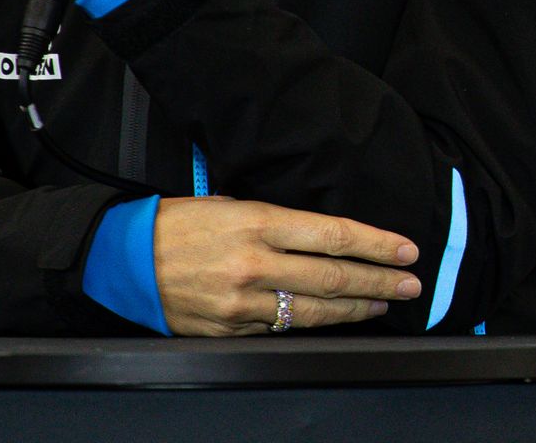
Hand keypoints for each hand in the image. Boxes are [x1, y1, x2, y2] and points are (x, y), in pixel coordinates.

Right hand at [153, 196, 421, 335]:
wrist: (125, 259)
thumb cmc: (182, 223)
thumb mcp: (233, 206)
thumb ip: (280, 225)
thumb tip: (327, 240)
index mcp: (259, 223)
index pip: (334, 236)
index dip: (376, 246)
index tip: (406, 251)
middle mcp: (255, 264)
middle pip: (334, 278)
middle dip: (379, 282)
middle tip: (410, 285)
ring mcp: (242, 303)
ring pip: (314, 312)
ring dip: (356, 309)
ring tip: (383, 304)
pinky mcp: (230, 329)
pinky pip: (282, 329)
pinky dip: (313, 324)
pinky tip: (335, 319)